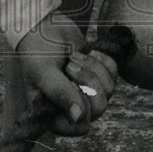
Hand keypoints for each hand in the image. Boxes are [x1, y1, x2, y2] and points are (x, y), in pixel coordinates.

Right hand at [14, 12, 116, 136]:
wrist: (44, 25)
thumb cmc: (37, 51)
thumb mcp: (44, 72)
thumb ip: (60, 94)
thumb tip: (79, 118)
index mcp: (54, 114)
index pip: (80, 126)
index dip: (81, 105)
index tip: (68, 83)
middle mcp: (73, 107)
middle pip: (99, 108)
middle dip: (88, 82)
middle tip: (70, 65)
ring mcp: (87, 92)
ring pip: (109, 90)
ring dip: (93, 68)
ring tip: (74, 56)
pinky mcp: (99, 76)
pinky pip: (115, 74)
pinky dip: (103, 60)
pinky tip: (88, 51)